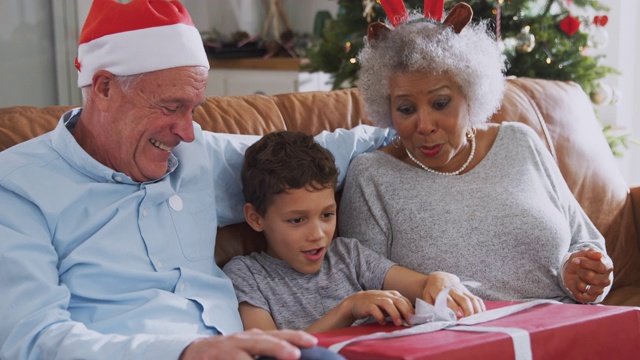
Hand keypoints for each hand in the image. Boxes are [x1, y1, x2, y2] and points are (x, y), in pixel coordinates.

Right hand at [179, 328, 317, 359]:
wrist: (195, 352)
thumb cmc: (229, 353)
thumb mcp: (250, 348)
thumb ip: (269, 351)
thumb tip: (296, 354)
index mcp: (255, 337)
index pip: (278, 335)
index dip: (295, 337)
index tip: (313, 342)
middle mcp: (243, 339)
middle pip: (263, 340)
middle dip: (279, 346)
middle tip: (295, 354)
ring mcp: (228, 347)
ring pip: (245, 352)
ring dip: (260, 355)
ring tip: (279, 356)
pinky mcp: (215, 357)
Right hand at [347, 290, 413, 325]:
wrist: (356, 302)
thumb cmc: (376, 305)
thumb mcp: (389, 305)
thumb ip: (399, 310)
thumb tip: (412, 320)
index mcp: (393, 295)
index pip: (405, 301)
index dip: (412, 310)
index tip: (417, 320)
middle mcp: (386, 295)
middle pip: (398, 301)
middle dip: (406, 311)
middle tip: (410, 322)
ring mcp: (376, 299)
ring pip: (387, 303)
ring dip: (394, 313)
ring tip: (398, 323)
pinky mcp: (367, 304)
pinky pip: (374, 309)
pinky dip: (379, 316)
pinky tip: (382, 322)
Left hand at [422, 271, 484, 317]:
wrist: (439, 277)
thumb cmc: (432, 290)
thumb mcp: (427, 296)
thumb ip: (430, 305)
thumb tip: (434, 316)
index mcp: (441, 291)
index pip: (449, 299)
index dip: (454, 307)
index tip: (458, 315)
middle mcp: (453, 290)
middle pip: (464, 299)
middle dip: (468, 310)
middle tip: (468, 320)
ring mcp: (462, 290)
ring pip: (472, 299)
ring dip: (476, 309)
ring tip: (476, 319)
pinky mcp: (467, 291)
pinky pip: (476, 298)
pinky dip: (480, 306)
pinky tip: (481, 313)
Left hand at [563, 248, 612, 302]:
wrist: (576, 269)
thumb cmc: (582, 260)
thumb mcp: (584, 252)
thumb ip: (591, 252)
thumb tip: (599, 255)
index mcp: (607, 267)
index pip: (599, 266)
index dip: (585, 263)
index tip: (576, 260)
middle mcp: (606, 280)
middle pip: (590, 277)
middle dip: (580, 271)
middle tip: (577, 269)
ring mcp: (599, 290)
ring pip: (584, 287)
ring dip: (576, 280)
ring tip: (578, 277)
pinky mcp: (592, 298)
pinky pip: (581, 297)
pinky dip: (575, 291)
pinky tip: (576, 285)